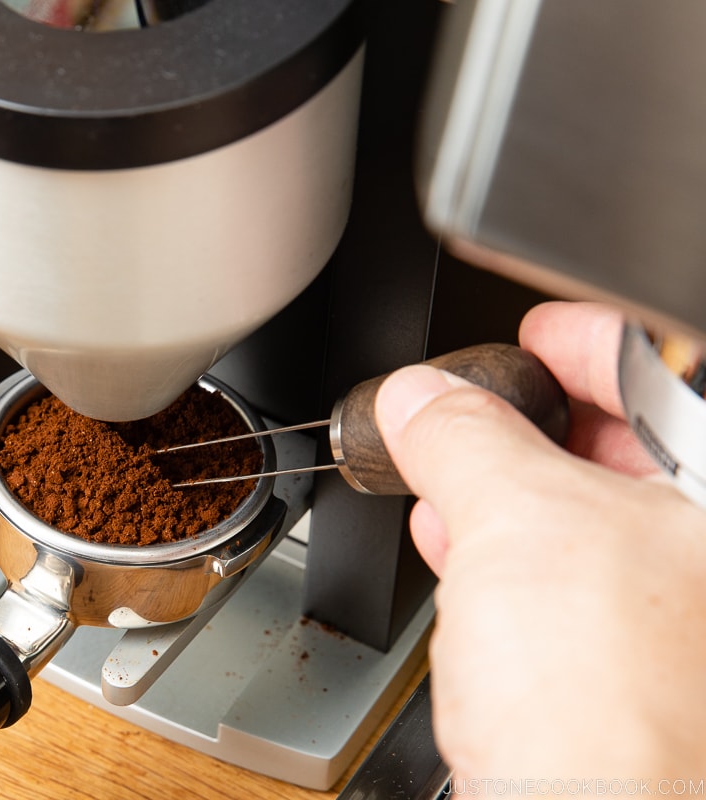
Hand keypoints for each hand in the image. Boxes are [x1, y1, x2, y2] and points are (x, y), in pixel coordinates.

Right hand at [374, 301, 705, 783]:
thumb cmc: (607, 706)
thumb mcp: (517, 520)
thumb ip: (463, 437)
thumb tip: (419, 399)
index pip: (670, 385)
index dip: (592, 344)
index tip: (536, 333)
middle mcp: (702, 563)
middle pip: (628, 452)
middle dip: (534, 418)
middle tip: (474, 398)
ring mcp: (673, 622)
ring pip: (588, 520)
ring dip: (505, 485)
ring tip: (443, 465)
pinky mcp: (619, 671)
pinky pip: (563, 582)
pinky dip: (504, 551)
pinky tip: (455, 544)